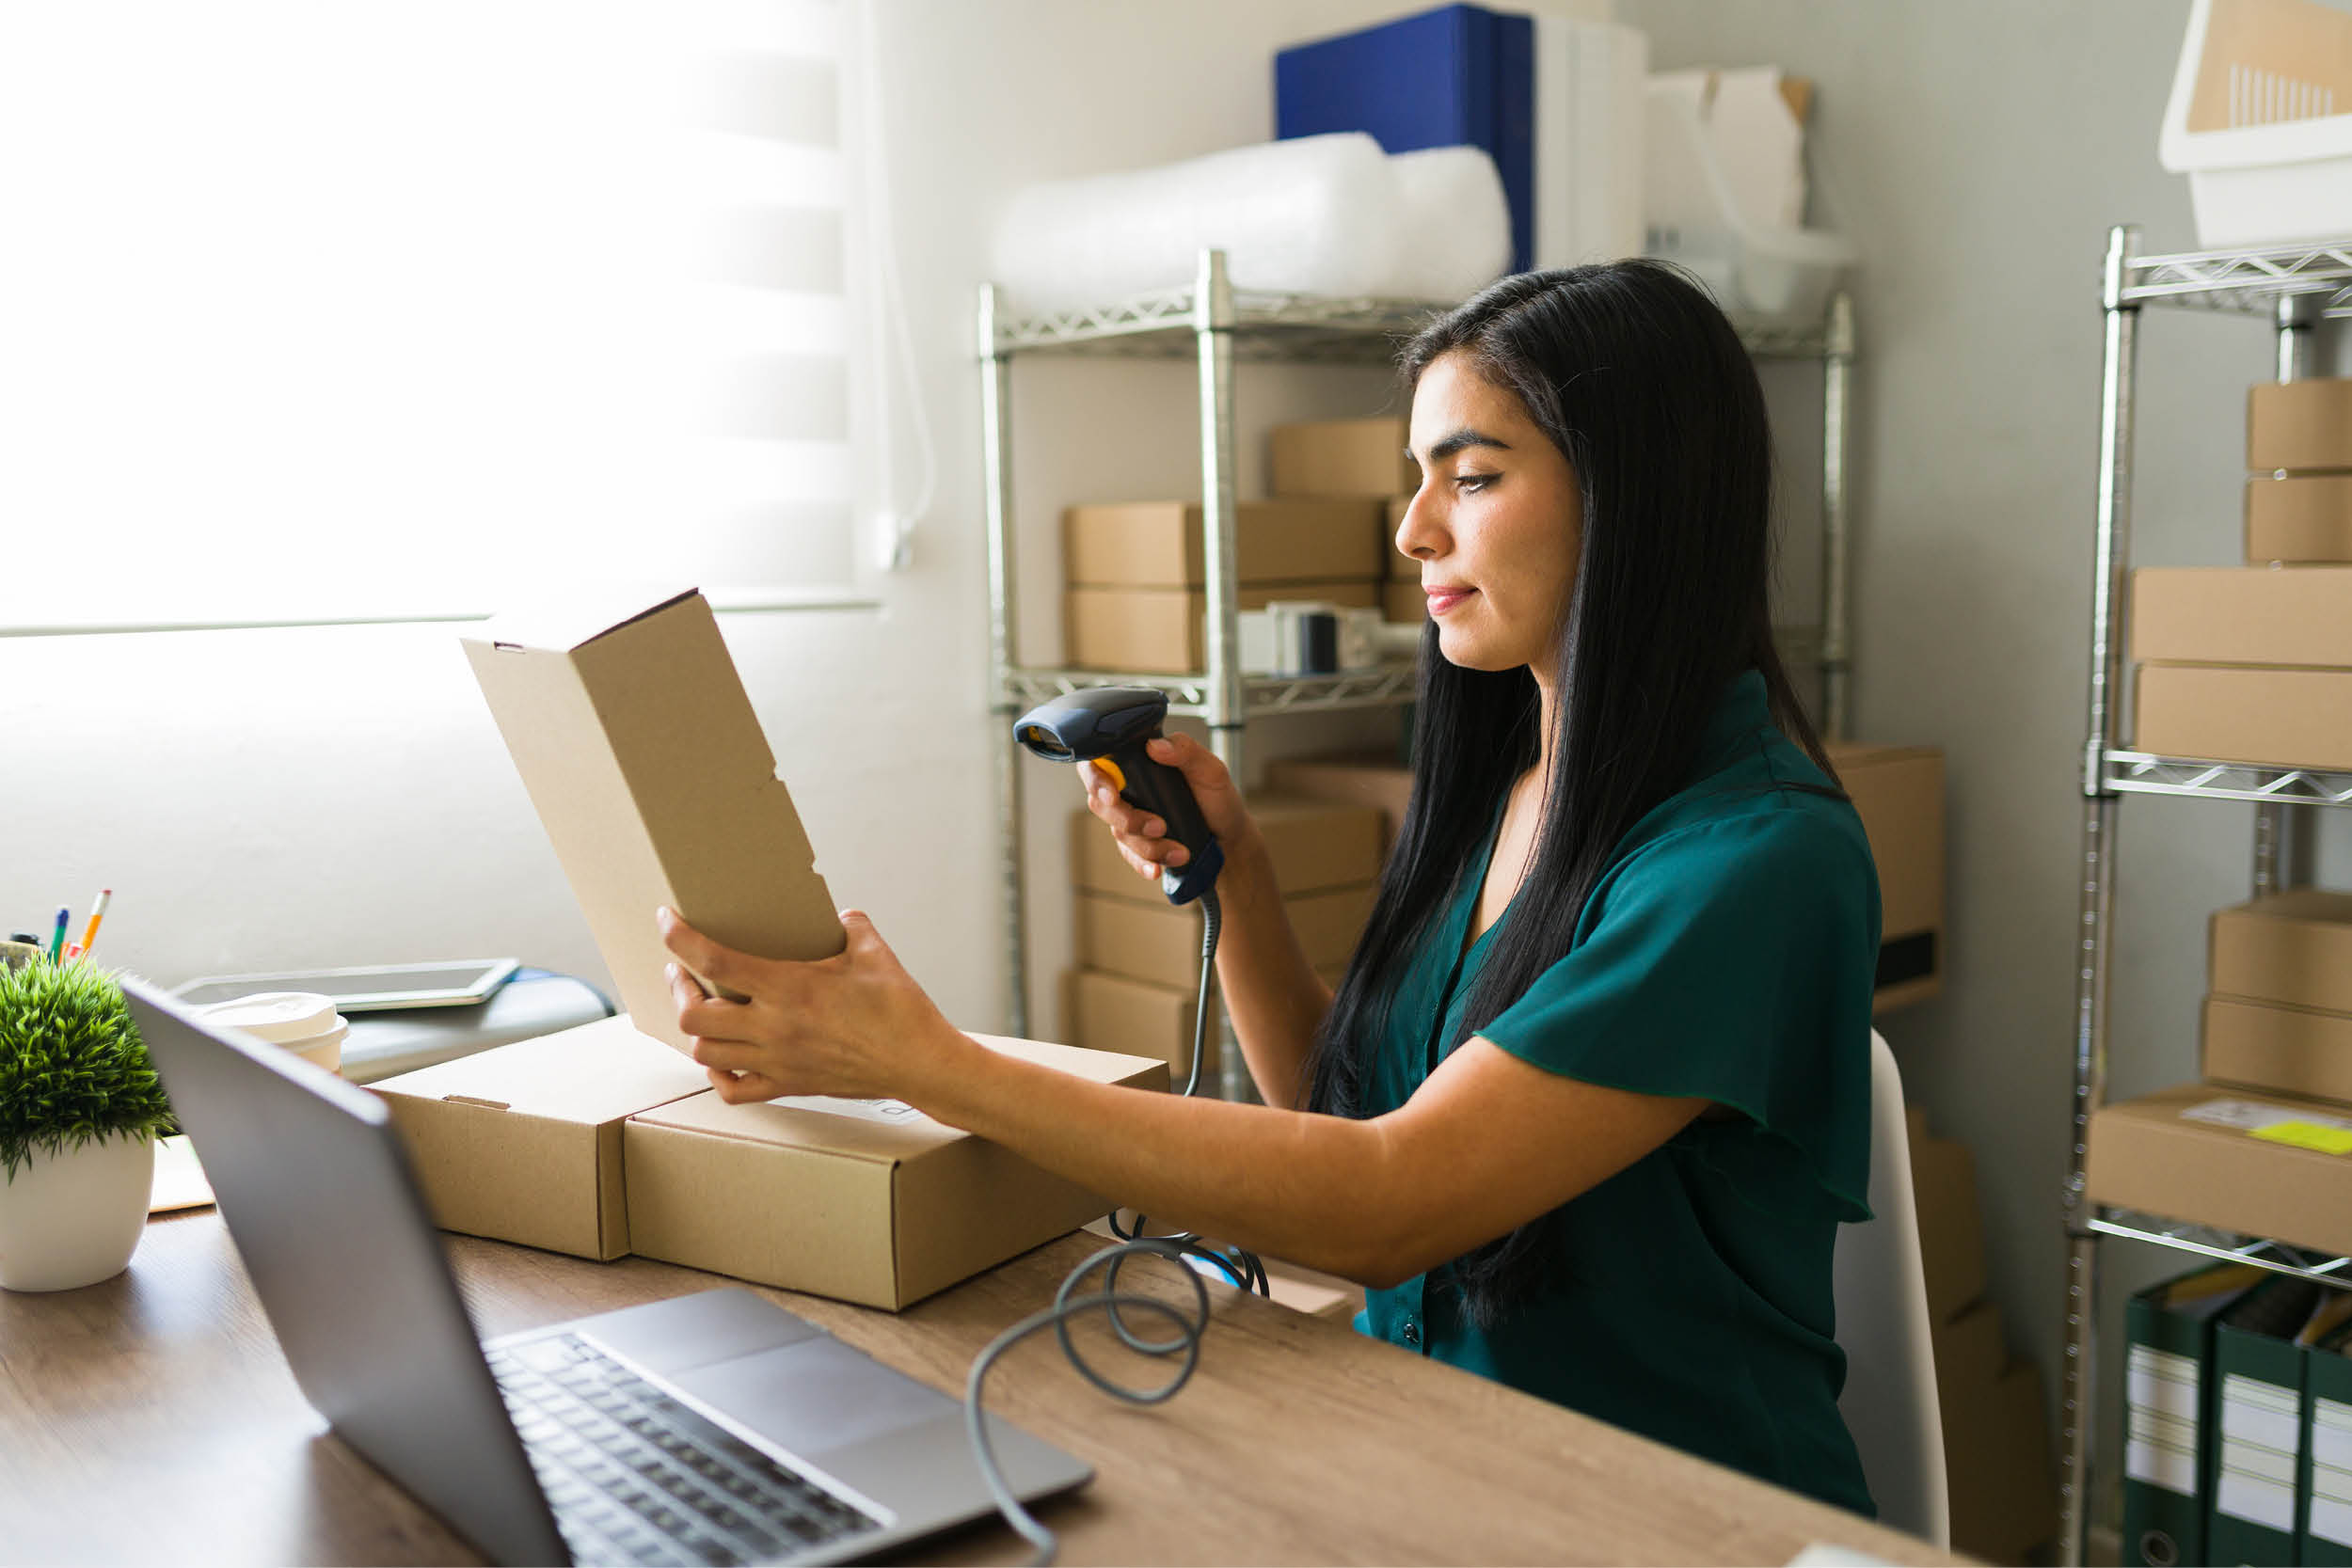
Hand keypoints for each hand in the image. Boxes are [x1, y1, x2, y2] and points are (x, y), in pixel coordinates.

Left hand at [657, 906, 971, 1105]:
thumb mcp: (874, 951)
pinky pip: (733, 1091)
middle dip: (678, 987)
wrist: (920, 1062)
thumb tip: (837, 915)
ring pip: (706, 1052)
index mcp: (791, 988)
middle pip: (694, 1014)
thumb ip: (849, 925)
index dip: (680, 938)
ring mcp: (777, 1061)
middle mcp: (775, 1028)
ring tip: (701, 1008)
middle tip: (682, 971)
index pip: (715, 961)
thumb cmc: (900, 1009)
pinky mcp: (788, 1085)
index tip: (667, 921)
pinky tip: (724, 1055)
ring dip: (695, 1027)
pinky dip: (718, 1073)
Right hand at [1079, 733, 1254, 887]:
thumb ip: (1186, 750)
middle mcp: (1130, 790)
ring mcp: (1131, 819)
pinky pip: (1129, 856)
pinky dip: (1143, 864)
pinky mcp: (1137, 845)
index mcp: (1141, 764)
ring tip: (1180, 851)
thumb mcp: (1210, 770)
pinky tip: (1157, 869)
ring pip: (1119, 833)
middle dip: (1127, 819)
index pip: (1100, 763)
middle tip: (1159, 827)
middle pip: (1102, 804)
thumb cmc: (1218, 799)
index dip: (1096, 778)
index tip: (1112, 795)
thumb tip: (1155, 745)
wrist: (1229, 839)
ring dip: (1148, 846)